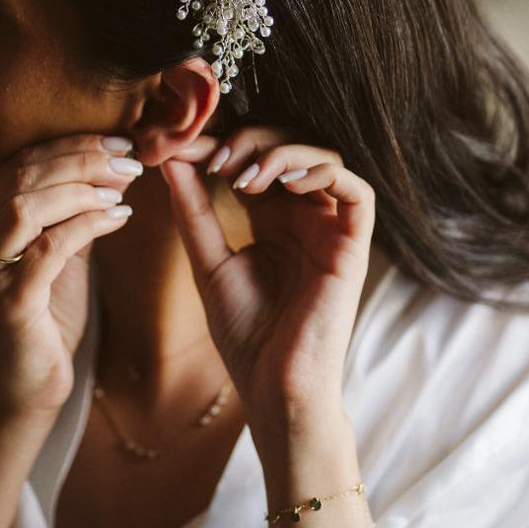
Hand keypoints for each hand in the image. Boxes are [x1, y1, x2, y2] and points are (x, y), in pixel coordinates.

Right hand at [0, 134, 141, 418]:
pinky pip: (49, 247)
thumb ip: (69, 212)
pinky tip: (118, 217)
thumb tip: (109, 164)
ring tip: (123, 184)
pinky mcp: (6, 302)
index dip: (68, 145)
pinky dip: (88, 224)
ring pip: (26, 204)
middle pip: (21, 176)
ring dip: (82, 186)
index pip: (17, 164)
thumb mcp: (57, 254)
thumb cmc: (45, 320)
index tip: (116, 140)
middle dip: (80, 158)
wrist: (28, 390)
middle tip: (128, 156)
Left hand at [160, 125, 375, 444]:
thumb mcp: (208, 263)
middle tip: (215, 156)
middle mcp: (304, 217)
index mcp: (271, 220)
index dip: (219, 144)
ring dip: (282, 152)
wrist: (275, 387)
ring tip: (243, 174)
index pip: (251, 160)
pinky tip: (283, 183)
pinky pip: (356, 191)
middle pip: (288, 147)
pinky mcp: (355, 246)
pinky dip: (322, 172)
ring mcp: (331, 229)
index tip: (181, 146)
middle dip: (249, 140)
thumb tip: (172, 159)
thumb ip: (194, 211)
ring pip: (323, 158)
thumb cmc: (246, 336)